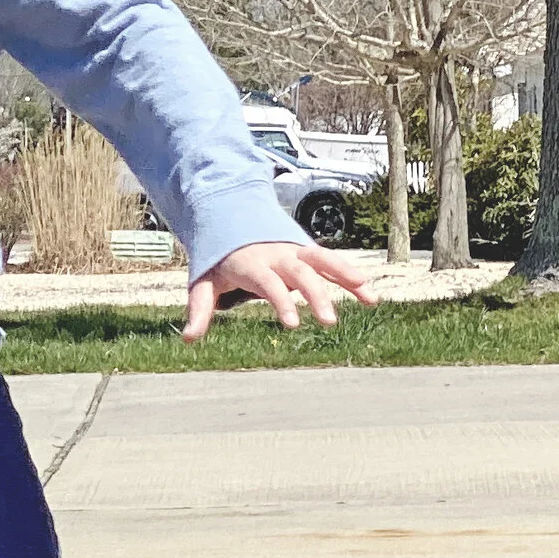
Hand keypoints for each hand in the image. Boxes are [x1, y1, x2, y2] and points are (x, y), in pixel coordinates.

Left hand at [184, 238, 376, 341]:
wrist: (230, 218)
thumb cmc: (219, 259)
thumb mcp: (204, 281)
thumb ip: (199, 309)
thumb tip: (188, 339)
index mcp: (252, 263)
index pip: (268, 283)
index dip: (281, 301)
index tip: (293, 325)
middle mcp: (277, 255)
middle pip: (300, 273)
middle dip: (317, 295)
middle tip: (329, 322)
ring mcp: (295, 252)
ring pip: (323, 261)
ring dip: (346, 277)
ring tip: (369, 296)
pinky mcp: (306, 254)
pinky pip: (332, 263)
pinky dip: (351, 276)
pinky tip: (371, 295)